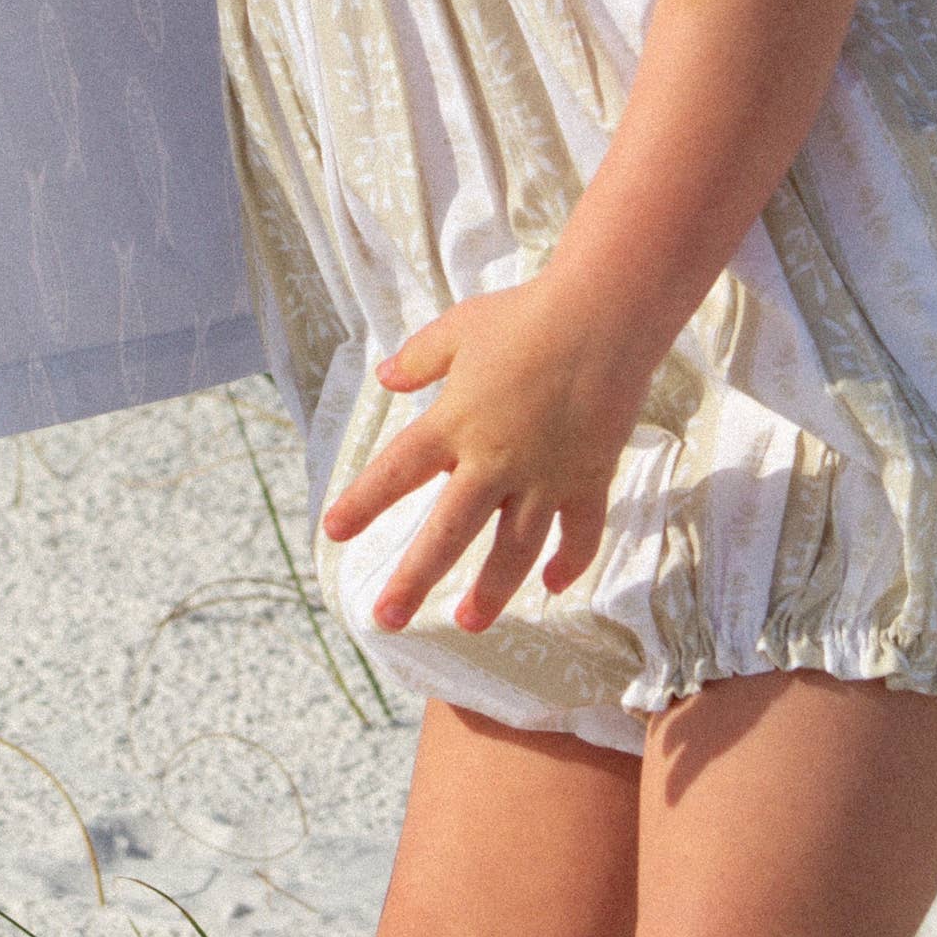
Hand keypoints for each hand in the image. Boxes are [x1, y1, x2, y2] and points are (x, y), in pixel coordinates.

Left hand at [320, 284, 639, 634]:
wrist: (604, 314)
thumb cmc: (526, 316)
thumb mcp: (458, 329)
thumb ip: (420, 358)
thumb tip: (386, 377)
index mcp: (454, 422)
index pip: (396, 470)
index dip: (363, 502)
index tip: (332, 532)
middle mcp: (495, 458)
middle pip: (448, 531)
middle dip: (415, 579)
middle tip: (387, 618)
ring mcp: (545, 475)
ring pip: (514, 549)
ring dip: (491, 591)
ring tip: (467, 623)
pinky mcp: (589, 478)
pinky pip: (580, 533)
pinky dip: (569, 562)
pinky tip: (552, 585)